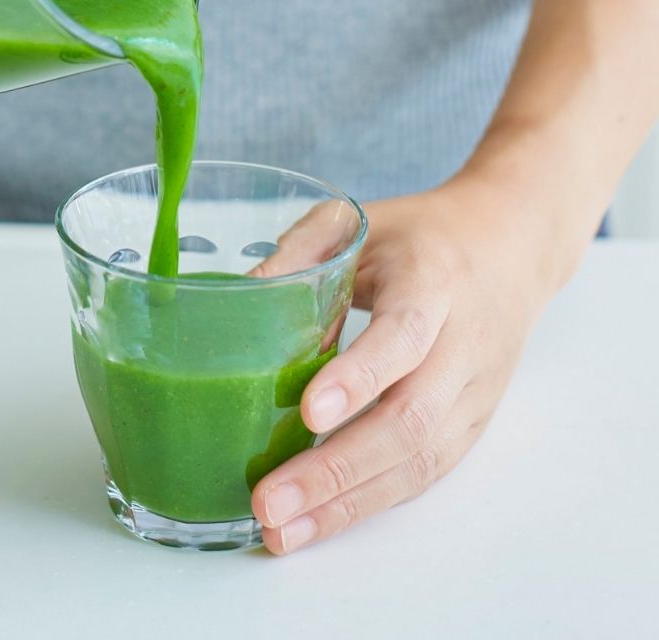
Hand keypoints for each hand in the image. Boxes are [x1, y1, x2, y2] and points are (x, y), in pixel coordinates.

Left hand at [251, 176, 561, 553]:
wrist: (511, 246)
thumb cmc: (422, 235)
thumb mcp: (360, 220)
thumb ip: (302, 251)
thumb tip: (238, 298)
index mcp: (434, 282)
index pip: (404, 336)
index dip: (359, 376)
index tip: (308, 411)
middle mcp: (463, 344)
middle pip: (410, 418)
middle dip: (336, 468)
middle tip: (269, 500)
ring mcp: (473, 392)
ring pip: (420, 460)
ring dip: (349, 503)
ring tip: (282, 530)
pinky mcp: (472, 424)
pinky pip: (425, 473)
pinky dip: (372, 502)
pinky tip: (322, 520)